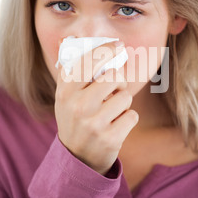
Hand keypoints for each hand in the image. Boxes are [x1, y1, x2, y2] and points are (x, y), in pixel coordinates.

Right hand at [55, 41, 138, 174]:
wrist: (76, 158)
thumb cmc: (75, 117)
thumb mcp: (65, 95)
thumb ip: (72, 70)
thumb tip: (73, 39)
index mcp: (65, 91)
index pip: (90, 60)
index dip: (107, 49)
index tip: (117, 45)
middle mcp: (77, 106)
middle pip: (114, 76)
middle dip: (119, 81)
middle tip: (114, 89)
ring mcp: (93, 124)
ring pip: (125, 96)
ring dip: (123, 103)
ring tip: (111, 112)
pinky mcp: (109, 138)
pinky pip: (132, 115)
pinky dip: (128, 119)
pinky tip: (115, 125)